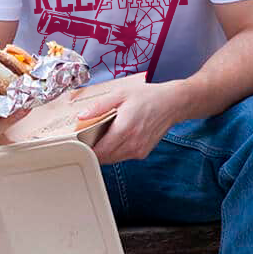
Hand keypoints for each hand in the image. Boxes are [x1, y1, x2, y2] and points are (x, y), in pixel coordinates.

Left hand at [71, 75, 185, 164]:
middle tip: (90, 137)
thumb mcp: (120, 94)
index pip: (98, 151)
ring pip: (113, 160)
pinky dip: (116, 151)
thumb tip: (81, 116)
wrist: (173, 103)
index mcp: (124, 129)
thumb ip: (99, 106)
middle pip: (103, 158)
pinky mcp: (142, 153)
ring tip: (105, 135)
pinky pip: (122, 157)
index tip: (79, 142)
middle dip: (94, 150)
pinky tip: (118, 137)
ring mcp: (138, 150)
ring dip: (105, 152)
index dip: (86, 149)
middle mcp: (132, 143)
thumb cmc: (149, 97)